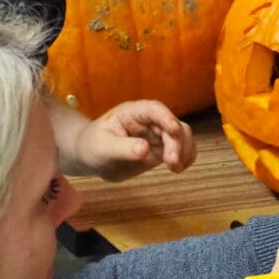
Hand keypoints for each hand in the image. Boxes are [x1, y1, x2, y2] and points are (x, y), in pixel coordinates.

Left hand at [49, 94, 196, 180]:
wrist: (92, 158)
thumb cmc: (92, 146)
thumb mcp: (102, 147)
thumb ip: (122, 148)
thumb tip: (144, 149)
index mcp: (133, 113)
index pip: (154, 109)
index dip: (166, 117)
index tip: (174, 131)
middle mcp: (149, 121)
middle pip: (173, 125)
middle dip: (177, 142)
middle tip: (171, 162)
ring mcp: (157, 135)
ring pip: (182, 136)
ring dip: (185, 150)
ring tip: (176, 168)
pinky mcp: (161, 149)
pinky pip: (181, 150)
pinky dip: (185, 158)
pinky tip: (179, 169)